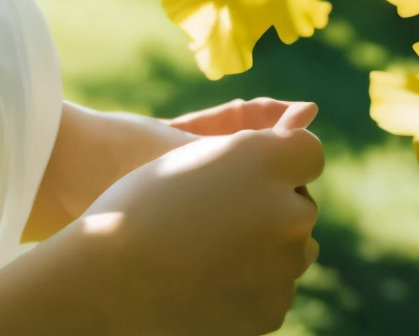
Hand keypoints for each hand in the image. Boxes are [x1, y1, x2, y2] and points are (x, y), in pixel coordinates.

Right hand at [77, 101, 322, 335]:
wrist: (110, 279)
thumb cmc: (140, 200)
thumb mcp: (192, 147)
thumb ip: (254, 123)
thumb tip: (309, 108)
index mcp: (266, 162)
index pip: (307, 150)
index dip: (275, 155)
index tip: (243, 165)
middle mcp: (289, 214)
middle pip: (299, 204)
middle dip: (269, 204)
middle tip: (214, 209)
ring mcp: (285, 268)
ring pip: (290, 249)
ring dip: (264, 243)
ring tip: (205, 244)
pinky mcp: (274, 311)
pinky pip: (273, 288)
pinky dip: (251, 282)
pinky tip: (207, 275)